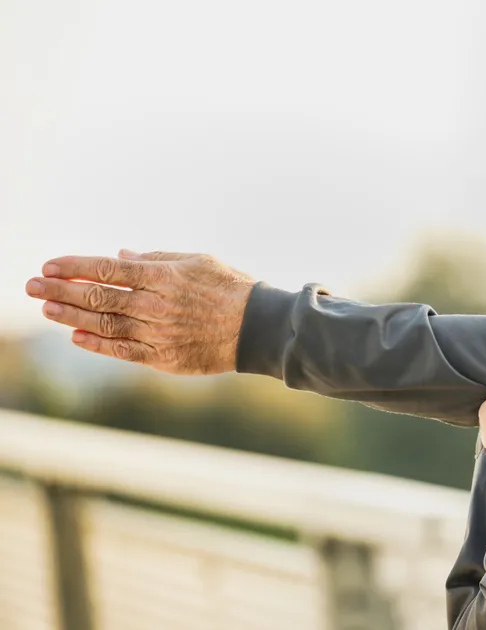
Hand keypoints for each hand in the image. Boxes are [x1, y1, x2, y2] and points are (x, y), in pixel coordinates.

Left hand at [25, 250, 254, 374]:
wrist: (259, 328)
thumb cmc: (231, 289)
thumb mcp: (198, 261)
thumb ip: (158, 259)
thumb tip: (121, 257)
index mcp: (164, 277)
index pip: (108, 270)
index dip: (75, 267)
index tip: (48, 265)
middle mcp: (155, 305)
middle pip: (98, 297)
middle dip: (60, 290)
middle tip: (31, 286)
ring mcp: (158, 333)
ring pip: (104, 324)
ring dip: (70, 316)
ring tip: (46, 308)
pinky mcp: (163, 358)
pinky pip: (122, 351)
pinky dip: (97, 344)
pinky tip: (77, 336)